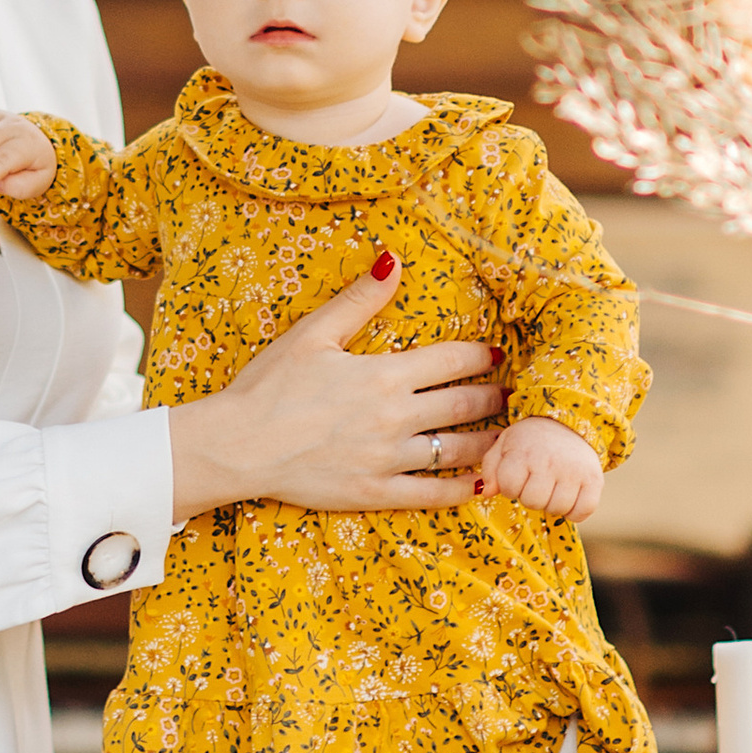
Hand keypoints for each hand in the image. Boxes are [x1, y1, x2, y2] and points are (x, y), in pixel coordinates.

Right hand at [167, 255, 503, 519]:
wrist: (238, 445)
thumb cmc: (268, 386)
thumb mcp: (313, 333)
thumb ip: (360, 299)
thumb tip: (393, 259)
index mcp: (383, 374)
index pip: (451, 361)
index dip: (480, 356)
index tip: (498, 354)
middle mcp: (395, 417)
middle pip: (462, 405)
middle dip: (493, 398)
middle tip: (513, 395)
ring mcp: (389, 458)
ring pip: (457, 450)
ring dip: (490, 442)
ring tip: (510, 437)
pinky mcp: (376, 492)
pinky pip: (431, 493)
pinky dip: (462, 490)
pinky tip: (483, 485)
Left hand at [473, 416, 603, 520]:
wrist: (569, 422)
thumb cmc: (530, 440)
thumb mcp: (504, 445)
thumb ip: (491, 469)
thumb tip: (486, 492)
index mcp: (523, 452)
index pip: (509, 488)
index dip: (510, 487)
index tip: (518, 475)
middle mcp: (549, 461)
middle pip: (533, 502)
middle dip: (530, 497)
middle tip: (536, 482)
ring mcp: (574, 471)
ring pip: (557, 509)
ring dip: (552, 504)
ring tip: (552, 486)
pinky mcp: (595, 480)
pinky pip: (583, 511)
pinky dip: (575, 511)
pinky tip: (569, 496)